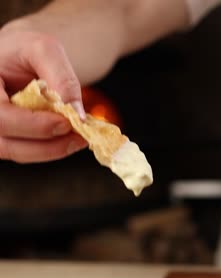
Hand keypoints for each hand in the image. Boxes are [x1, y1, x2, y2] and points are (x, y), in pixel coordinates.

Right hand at [0, 28, 86, 162]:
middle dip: (46, 145)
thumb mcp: (44, 49)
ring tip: (78, 139)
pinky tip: (69, 139)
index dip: (33, 125)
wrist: (16, 58)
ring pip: (15, 152)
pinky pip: (24, 152)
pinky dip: (49, 149)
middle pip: (5, 143)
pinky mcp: (4, 139)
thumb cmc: (24, 50)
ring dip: (50, 151)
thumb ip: (61, 78)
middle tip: (79, 136)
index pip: (1, 116)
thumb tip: (77, 115)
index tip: (66, 123)